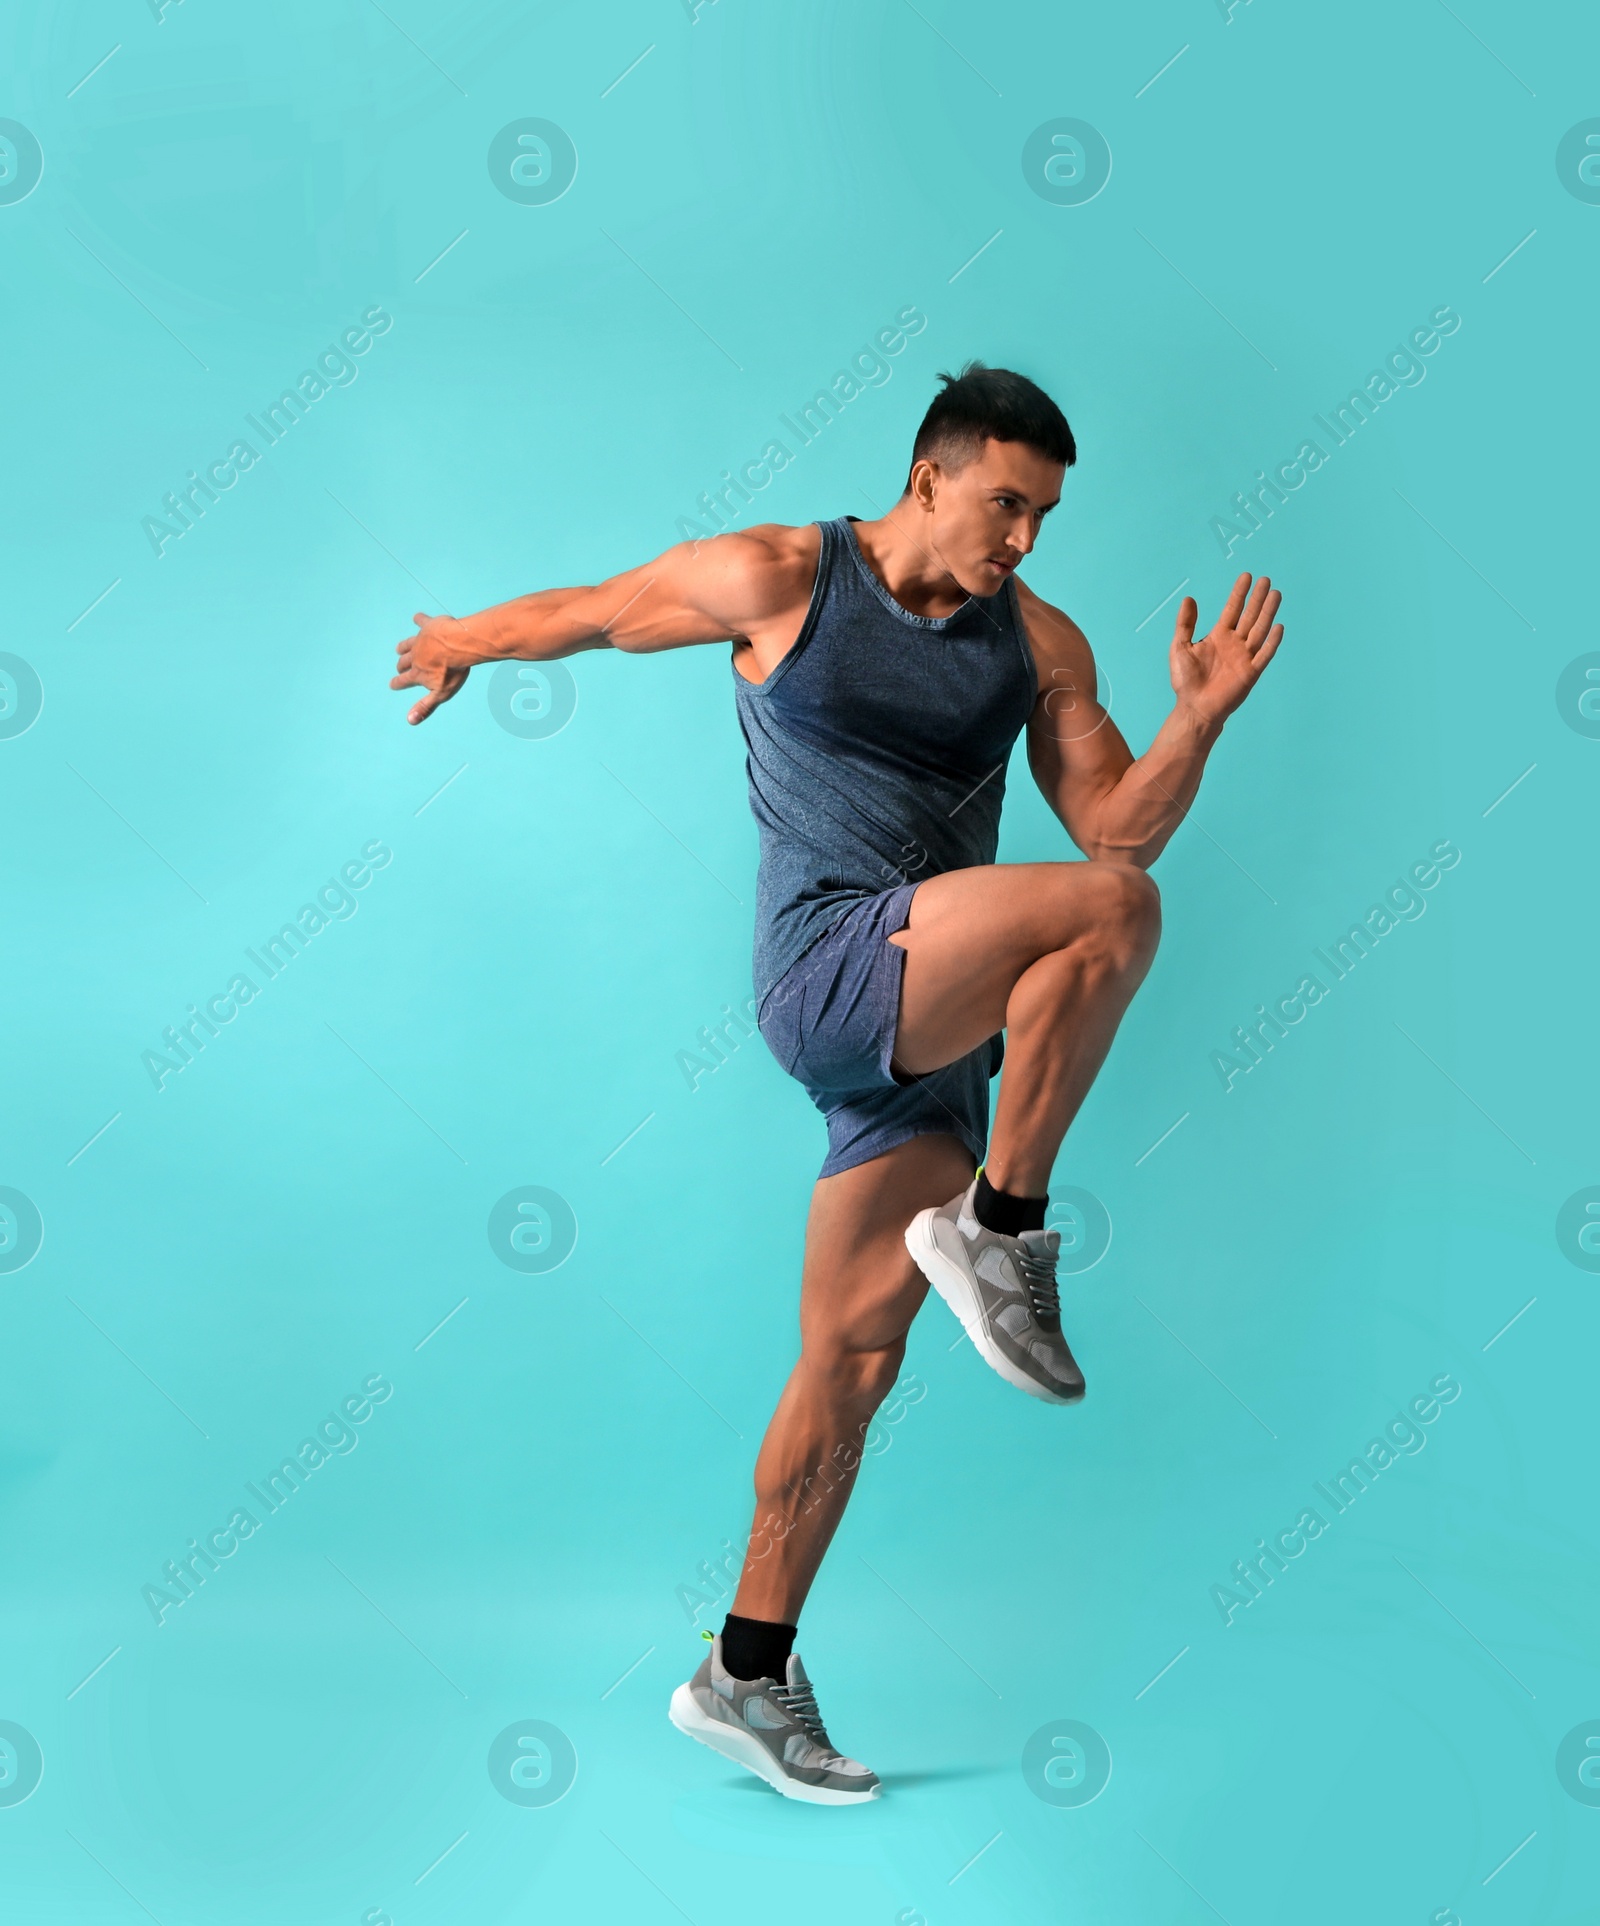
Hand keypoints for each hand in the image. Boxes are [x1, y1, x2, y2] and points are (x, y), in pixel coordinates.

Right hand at [390, 612, 471, 724]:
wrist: (459, 645)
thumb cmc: (453, 671)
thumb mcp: (440, 693)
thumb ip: (425, 706)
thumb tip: (410, 721)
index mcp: (418, 673)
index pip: (403, 681)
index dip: (397, 683)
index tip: (392, 685)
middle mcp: (415, 657)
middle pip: (404, 662)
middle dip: (401, 666)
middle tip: (400, 667)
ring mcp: (421, 641)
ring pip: (407, 645)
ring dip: (403, 647)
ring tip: (399, 649)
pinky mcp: (429, 626)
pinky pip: (422, 622)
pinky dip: (419, 620)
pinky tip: (417, 617)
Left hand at [1168, 573, 1283, 727]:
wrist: (1194, 708)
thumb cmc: (1186, 680)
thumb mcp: (1180, 647)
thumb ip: (1185, 624)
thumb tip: (1188, 599)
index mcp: (1219, 636)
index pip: (1232, 609)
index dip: (1239, 593)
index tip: (1247, 576)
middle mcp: (1235, 643)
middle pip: (1250, 616)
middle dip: (1257, 598)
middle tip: (1265, 579)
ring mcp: (1244, 657)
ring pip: (1259, 630)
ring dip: (1267, 613)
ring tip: (1275, 594)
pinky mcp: (1250, 673)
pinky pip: (1264, 655)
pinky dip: (1271, 642)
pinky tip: (1278, 626)